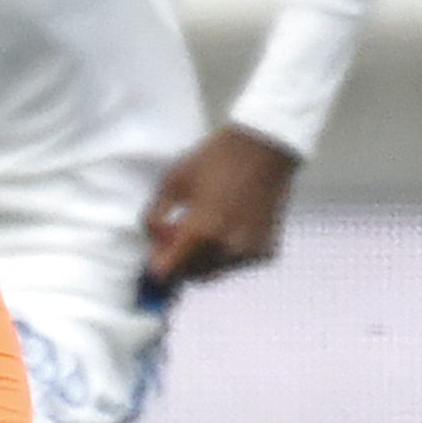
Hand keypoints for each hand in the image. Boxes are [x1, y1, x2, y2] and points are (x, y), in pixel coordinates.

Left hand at [141, 123, 298, 293]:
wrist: (265, 147)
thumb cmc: (214, 160)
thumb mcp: (171, 183)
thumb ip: (154, 219)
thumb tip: (154, 243)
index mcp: (200, 232)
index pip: (166, 272)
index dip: (156, 263)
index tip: (155, 250)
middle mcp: (227, 248)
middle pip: (189, 275)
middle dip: (178, 261)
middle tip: (178, 235)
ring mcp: (250, 251)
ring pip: (213, 272)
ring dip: (202, 260)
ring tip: (205, 228)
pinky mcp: (267, 250)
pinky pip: (236, 264)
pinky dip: (226, 254)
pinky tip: (228, 228)